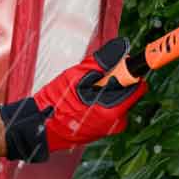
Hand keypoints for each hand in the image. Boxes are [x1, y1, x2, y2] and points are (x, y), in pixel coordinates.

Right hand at [0, 39, 146, 161]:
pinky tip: (83, 103)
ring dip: (106, 92)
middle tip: (91, 80)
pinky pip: (109, 110)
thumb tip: (121, 47)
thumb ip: (101, 62)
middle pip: (128, 93)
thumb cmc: (55, 104)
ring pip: (118, 101)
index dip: (127, 72)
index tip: (118, 66)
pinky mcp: (103, 131)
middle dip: (114, 82)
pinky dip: (100, 102)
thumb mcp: (76, 76)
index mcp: (112, 111)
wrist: (40, 128)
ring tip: (83, 93)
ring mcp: (110, 129)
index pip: (138, 87)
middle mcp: (116, 123)